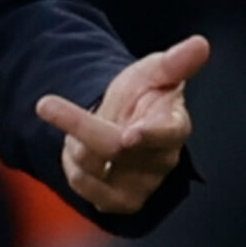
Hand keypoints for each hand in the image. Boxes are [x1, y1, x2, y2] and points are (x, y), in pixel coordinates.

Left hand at [35, 35, 209, 214]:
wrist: (124, 125)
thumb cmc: (143, 97)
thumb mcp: (153, 72)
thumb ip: (174, 62)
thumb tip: (200, 44)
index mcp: (174, 126)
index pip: (168, 133)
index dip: (150, 135)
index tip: (129, 135)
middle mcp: (162, 159)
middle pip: (115, 146)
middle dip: (79, 125)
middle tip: (45, 104)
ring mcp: (143, 184)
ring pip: (92, 166)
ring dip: (75, 144)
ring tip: (81, 132)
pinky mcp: (122, 202)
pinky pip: (85, 187)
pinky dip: (73, 168)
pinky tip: (80, 155)